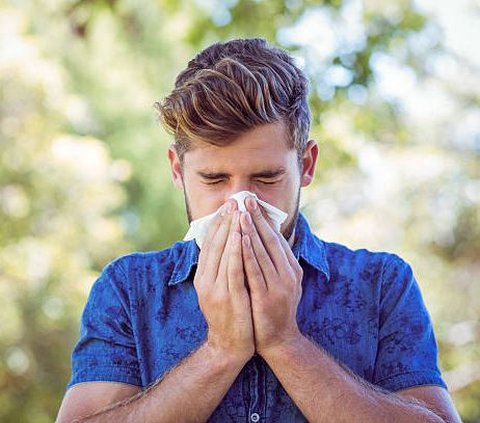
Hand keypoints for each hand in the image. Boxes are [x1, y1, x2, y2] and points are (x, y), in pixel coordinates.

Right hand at [194, 200, 254, 362]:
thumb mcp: (218, 288)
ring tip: (238, 211)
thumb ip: (219, 268)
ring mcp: (216, 289)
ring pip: (223, 253)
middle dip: (225, 221)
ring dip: (231, 230)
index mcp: (203, 276)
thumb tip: (225, 244)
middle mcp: (206, 280)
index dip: (219, 223)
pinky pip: (233, 270)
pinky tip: (240, 236)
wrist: (229, 345)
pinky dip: (235, 251)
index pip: (210, 243)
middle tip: (234, 201)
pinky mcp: (228, 297)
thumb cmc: (228, 313)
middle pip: (215, 244)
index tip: (228, 205)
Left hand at [239, 197, 303, 355]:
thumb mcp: (279, 282)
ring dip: (251, 230)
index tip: (252, 202)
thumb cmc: (274, 308)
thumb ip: (273, 262)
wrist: (279, 340)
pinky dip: (247, 253)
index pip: (276, 238)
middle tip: (246, 198)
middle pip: (270, 240)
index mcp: (291, 268)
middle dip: (257, 218)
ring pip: (263, 252)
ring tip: (240, 213)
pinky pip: (255, 270)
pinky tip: (239, 239)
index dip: (263, 219)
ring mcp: (280, 285)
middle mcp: (288, 273)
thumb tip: (260, 238)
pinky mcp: (268, 297)